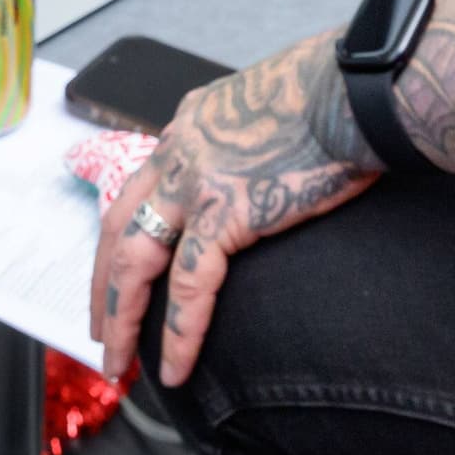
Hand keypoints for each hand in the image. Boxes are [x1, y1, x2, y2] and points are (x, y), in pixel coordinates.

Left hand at [90, 32, 376, 386]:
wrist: (356, 87)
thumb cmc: (336, 92)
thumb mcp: (271, 105)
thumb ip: (250, 142)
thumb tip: (267, 168)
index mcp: (190, 124)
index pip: (138, 189)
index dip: (120, 239)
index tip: (116, 275)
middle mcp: (179, 150)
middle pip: (118, 229)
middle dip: (103, 288)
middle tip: (98, 334)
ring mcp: (197, 182)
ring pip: (136, 263)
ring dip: (122, 320)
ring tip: (118, 366)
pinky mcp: (227, 211)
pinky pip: (192, 285)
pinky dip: (180, 332)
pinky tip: (173, 367)